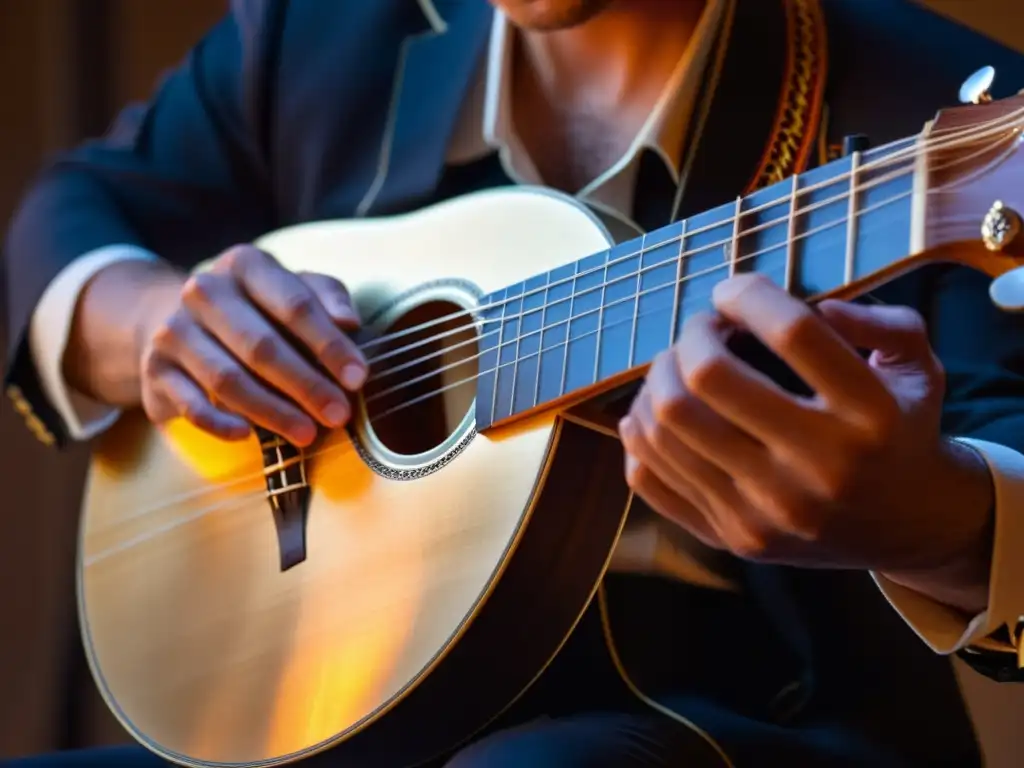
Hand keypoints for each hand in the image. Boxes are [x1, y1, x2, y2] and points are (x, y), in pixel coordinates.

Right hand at [139, 245, 366, 446]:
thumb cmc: (257, 308)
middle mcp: (204, 291)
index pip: (294, 305)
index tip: (358, 378)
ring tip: (308, 433)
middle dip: (306, 385)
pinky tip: (248, 436)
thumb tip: (349, 323)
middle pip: (261, 346)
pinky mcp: (156, 370)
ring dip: (272, 411)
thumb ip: (327, 298)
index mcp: (245, 265)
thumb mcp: (294, 289)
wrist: (180, 319)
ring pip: (228, 379)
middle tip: (339, 414)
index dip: (330, 344)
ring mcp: (175, 330)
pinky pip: (191, 404)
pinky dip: (220, 423)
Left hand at [619, 274, 992, 582]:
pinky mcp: (732, 539)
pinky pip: (649, 477)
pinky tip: (656, 411)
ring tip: (678, 366)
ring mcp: (768, 512)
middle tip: (703, 331)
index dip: (747, 295)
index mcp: (870, 416)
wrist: (908, 526)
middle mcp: (818, 469)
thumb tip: (819, 306)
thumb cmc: (901, 430)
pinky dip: (638, 432)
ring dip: (658, 377)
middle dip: (691, 335)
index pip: (792, 332)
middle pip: (706, 377)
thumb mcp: (918, 367)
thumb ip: (882, 322)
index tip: (732, 291)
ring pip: (666, 424)